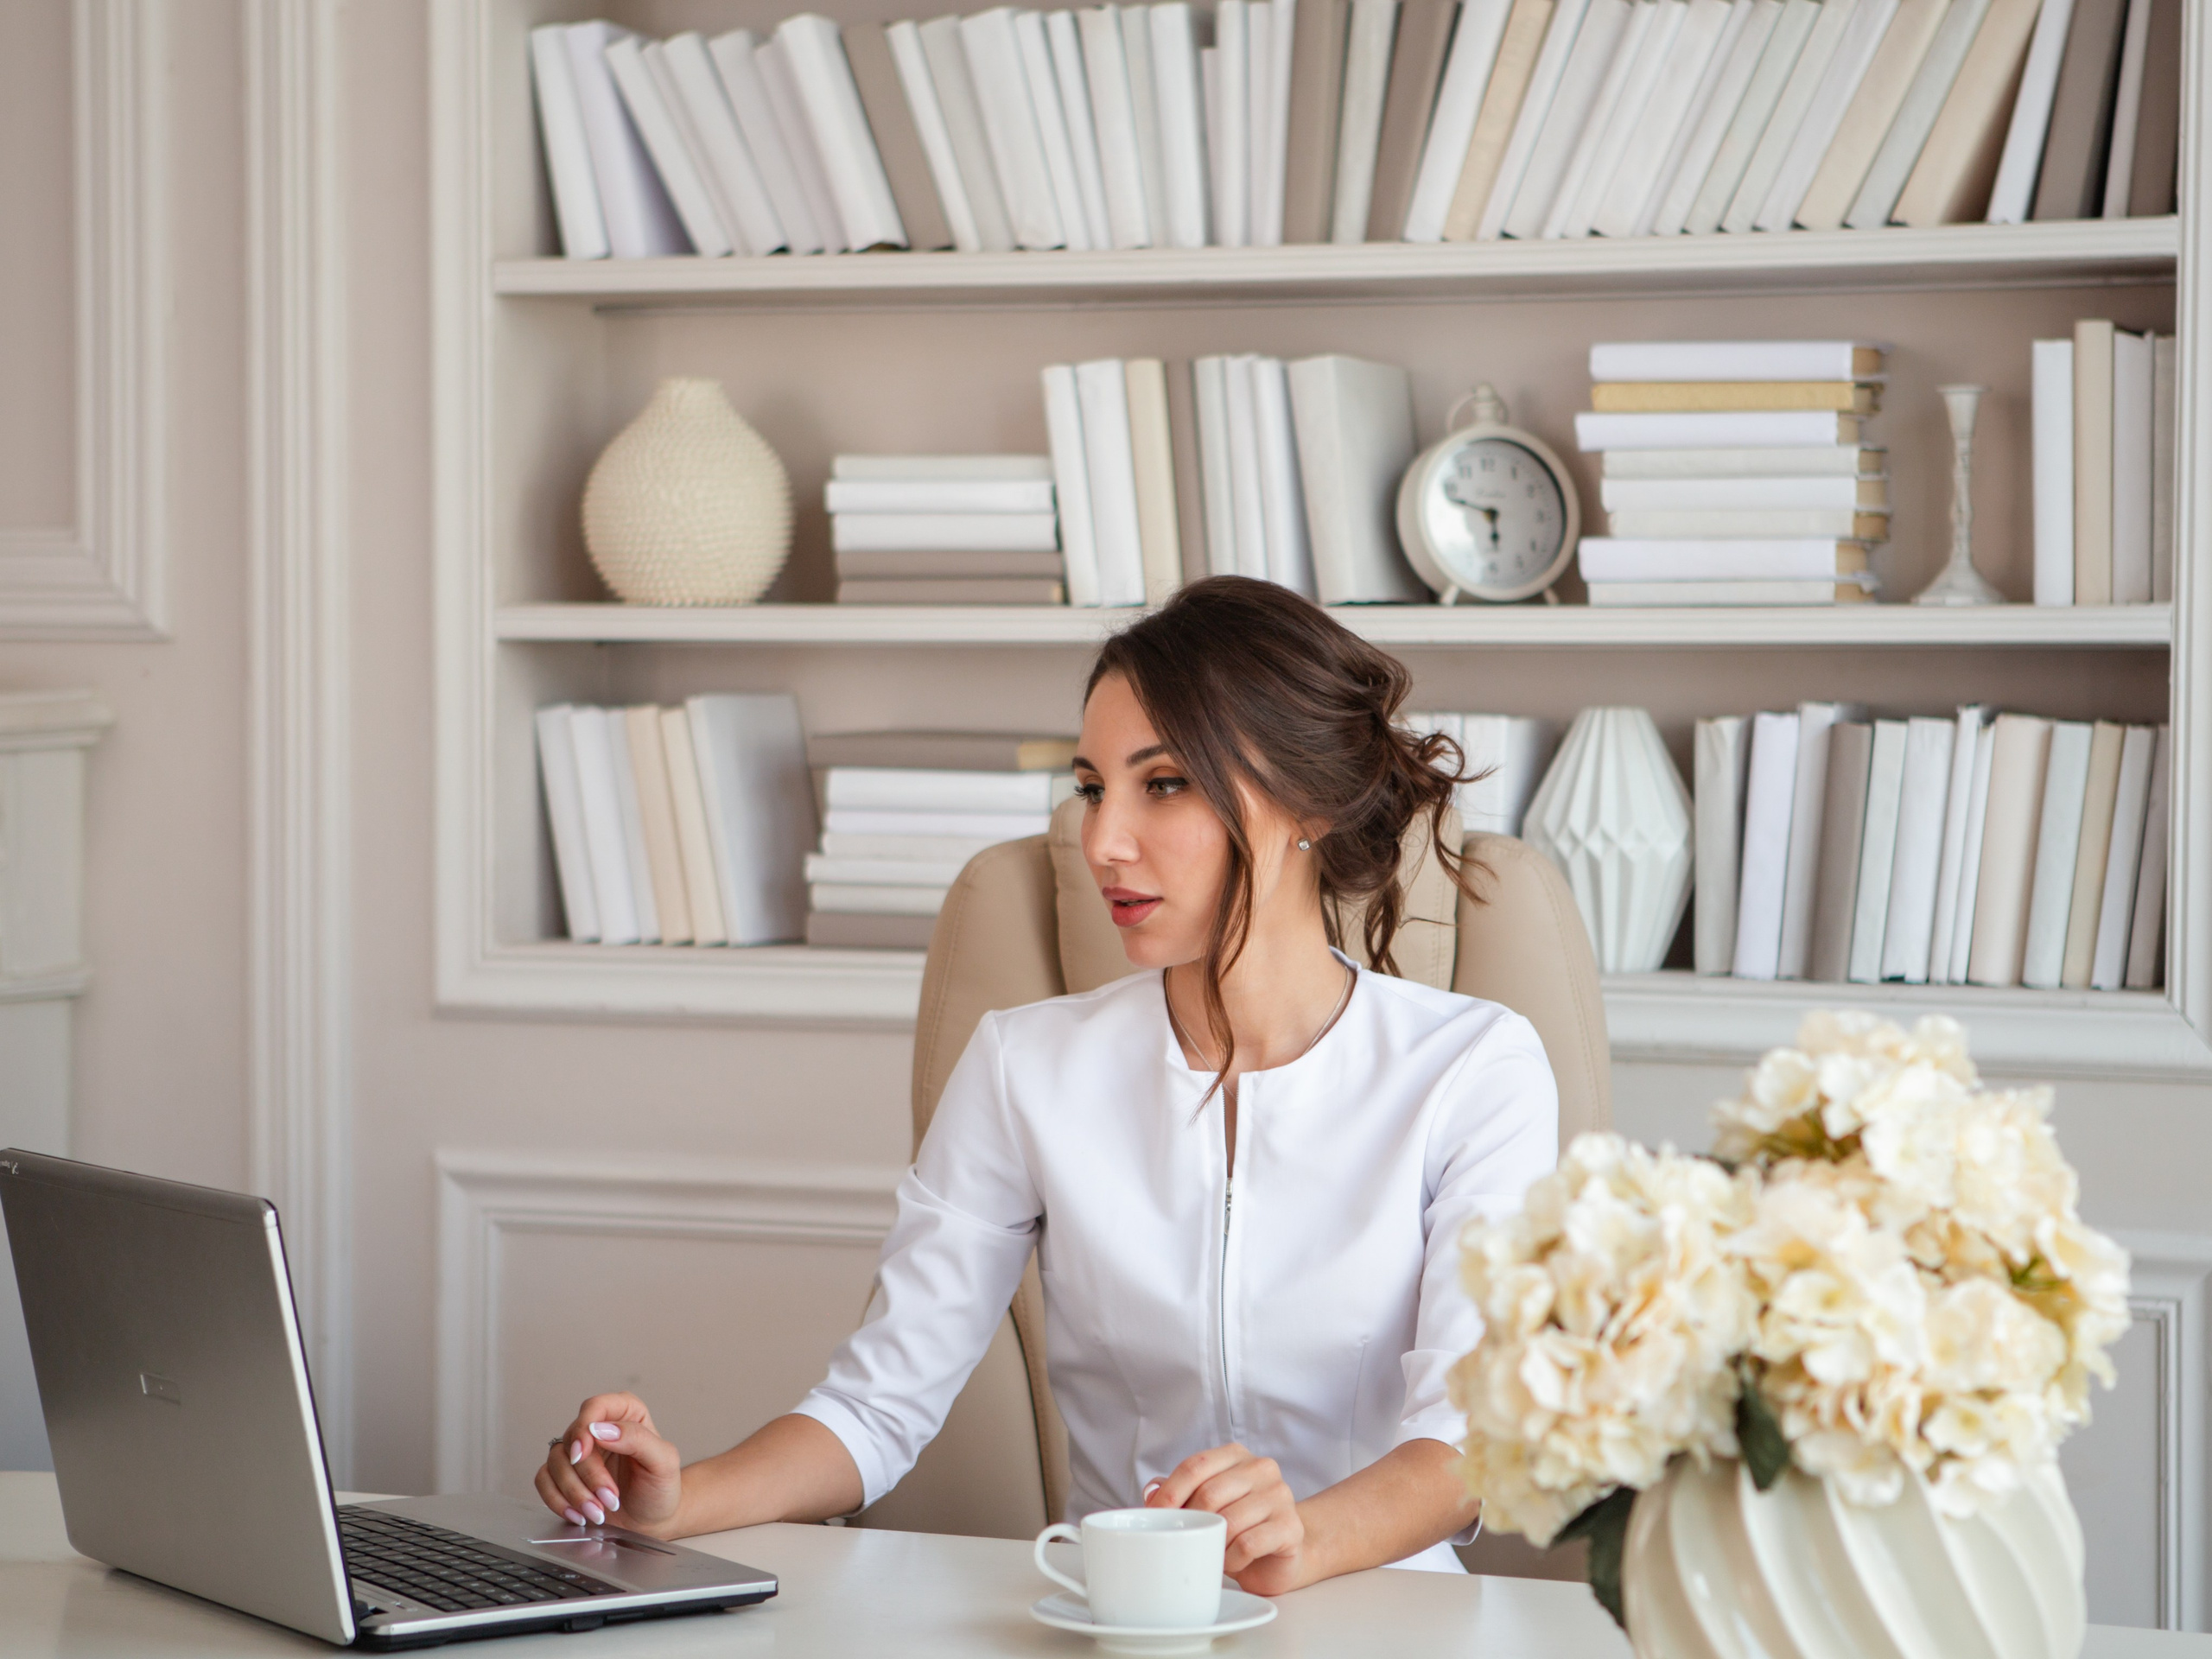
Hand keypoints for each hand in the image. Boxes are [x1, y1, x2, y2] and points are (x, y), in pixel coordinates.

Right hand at [534, 1393, 683, 1538]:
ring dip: (574, 1492)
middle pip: (573, 1440)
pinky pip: (544, 1480)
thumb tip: (600, 1429)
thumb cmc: (660, 1488)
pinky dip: (557, 1500)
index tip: (582, 1454)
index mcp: (625, 1414)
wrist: (652, 1521)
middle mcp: (599, 1429)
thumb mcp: (663, 1461)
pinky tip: (578, 1514)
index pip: (594, 1407)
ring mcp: (580, 1452)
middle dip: (587, 1476)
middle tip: (609, 1498)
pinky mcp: (565, 1475)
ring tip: (598, 1512)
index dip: (583, 1429)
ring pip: (555, 1462)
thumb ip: (637, 1439)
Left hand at [1145, 1443, 1314, 1595]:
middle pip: (1210, 1493)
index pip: (1196, 1465)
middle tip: (1183, 1540)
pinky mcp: (1290, 1526)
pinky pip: (1248, 1544)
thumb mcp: (1206, 1506)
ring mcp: (1280, 1496)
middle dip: (1190, 1521)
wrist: (1278, 1555)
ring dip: (1212, 1543)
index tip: (1152, 1514)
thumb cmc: (1238, 1528)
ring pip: (1229, 1520)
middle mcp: (1261, 1468)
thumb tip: (1152, 1491)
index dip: (1170, 1491)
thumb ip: (1180, 1493)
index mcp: (1236, 1456)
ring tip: (1208, 1552)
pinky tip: (1229, 1562)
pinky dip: (1231, 1558)